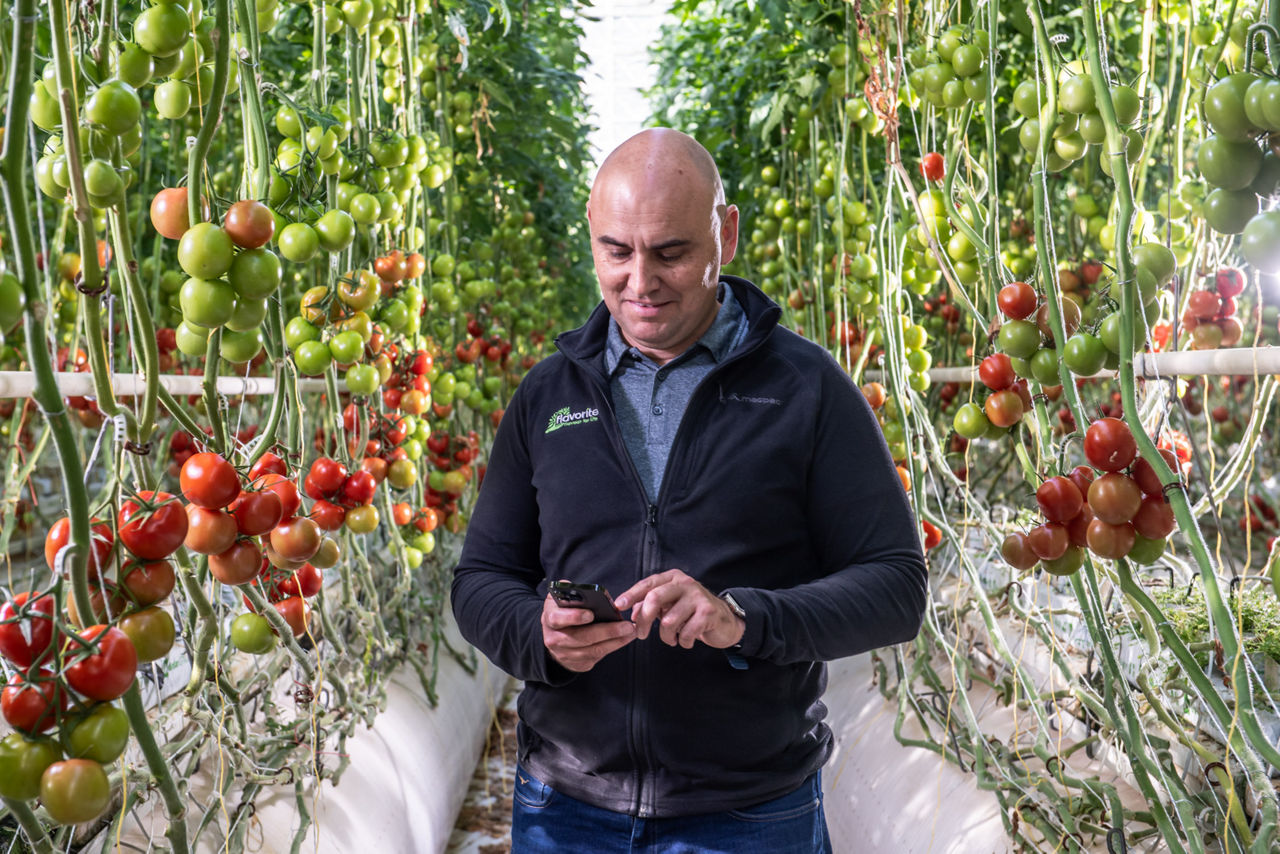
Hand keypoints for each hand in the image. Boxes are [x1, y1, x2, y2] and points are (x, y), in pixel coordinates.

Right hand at [542, 590, 635, 672]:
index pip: (558, 618)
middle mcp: (555, 639)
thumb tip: (578, 587)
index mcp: (550, 619)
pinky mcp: (577, 664)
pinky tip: (624, 639)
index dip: (574, 617)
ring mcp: (565, 654)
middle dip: (607, 631)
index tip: (591, 614)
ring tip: (630, 631)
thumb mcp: (560, 599)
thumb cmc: (562, 612)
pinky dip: (612, 647)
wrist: (555, 636)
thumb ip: (568, 592)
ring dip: (615, 641)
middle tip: (626, 625)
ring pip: (593, 650)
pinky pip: (597, 657)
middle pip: (582, 637)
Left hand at [615, 569, 744, 649]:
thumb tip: (633, 613)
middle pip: (655, 598)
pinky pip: (686, 633)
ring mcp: (698, 596)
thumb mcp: (670, 605)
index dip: (631, 595)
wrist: (724, 620)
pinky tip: (686, 640)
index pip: (648, 584)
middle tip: (641, 634)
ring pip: (669, 621)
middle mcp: (685, 583)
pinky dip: (683, 641)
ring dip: (666, 636)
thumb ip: (650, 606)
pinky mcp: (708, 612)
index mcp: (673, 578)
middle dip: (644, 620)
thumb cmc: (692, 612)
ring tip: (672, 639)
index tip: (619, 606)